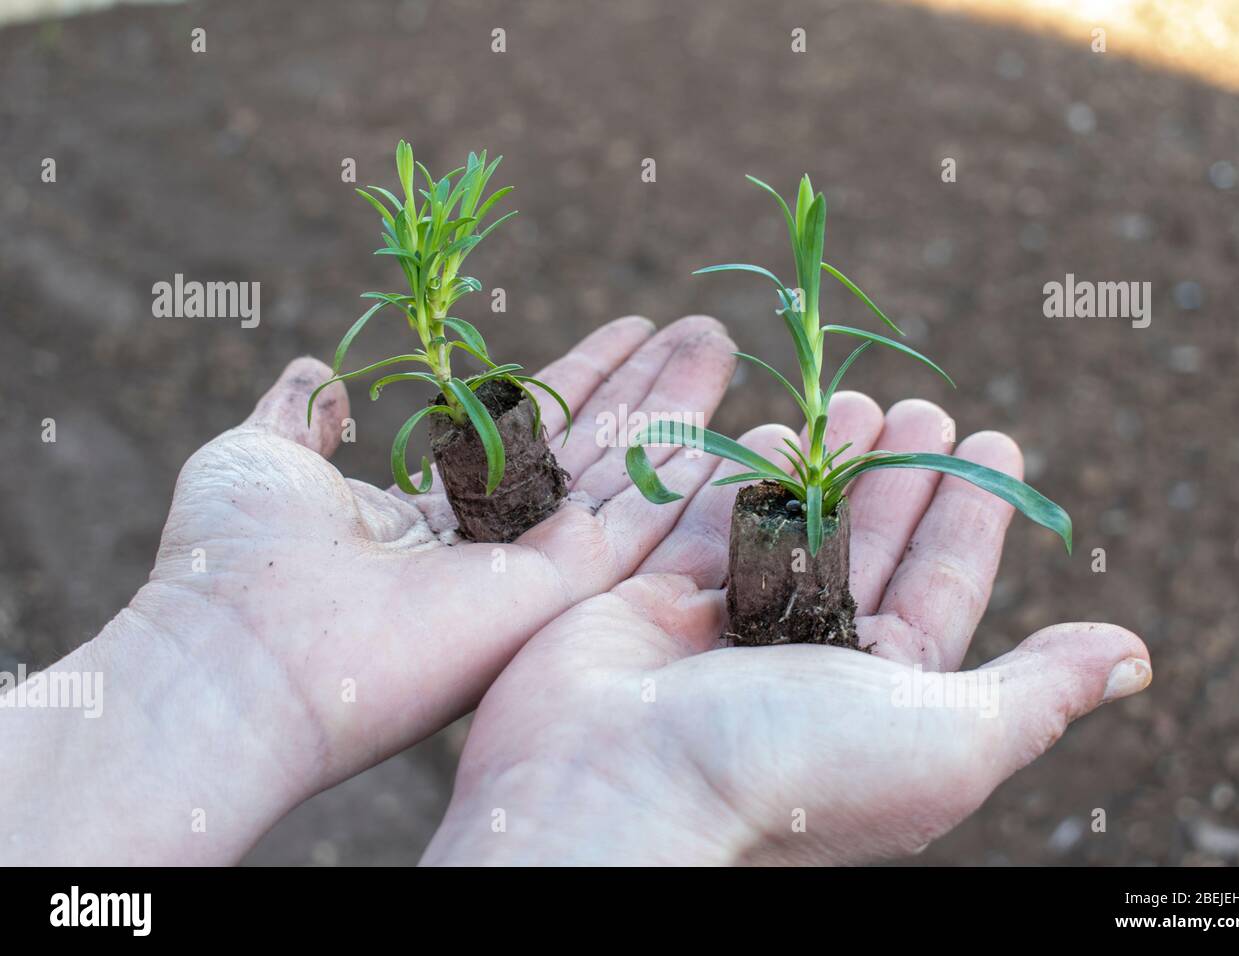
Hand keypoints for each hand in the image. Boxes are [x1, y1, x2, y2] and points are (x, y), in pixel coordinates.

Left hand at [0, 314, 736, 863]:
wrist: (234, 650)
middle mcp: (495, 551)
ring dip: (679, 413)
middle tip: (705, 329)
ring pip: (629, 482)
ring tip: (720, 342)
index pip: (533, 435)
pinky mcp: (556, 596)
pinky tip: (721, 427)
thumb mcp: (267, 454)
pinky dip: (684, 480)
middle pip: (597, 453)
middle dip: (651, 389)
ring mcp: (532, 577)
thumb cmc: (232, 559)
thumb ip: (303, 412)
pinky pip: (639, 529)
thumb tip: (322, 370)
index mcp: (437, 520)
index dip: (584, 377)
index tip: (629, 327)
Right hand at [421, 393, 1152, 864]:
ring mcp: (730, 630)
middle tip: (926, 405)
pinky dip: (749, 476)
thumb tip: (1134, 657)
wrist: (618, 787)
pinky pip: (715, 522)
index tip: (995, 442)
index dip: (973, 517)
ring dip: (832, 462)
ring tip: (859, 398)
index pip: (945, 588)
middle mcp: (812, 663)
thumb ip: (1037, 691)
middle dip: (904, 475)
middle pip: (872, 547)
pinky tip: (782, 429)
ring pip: (796, 526)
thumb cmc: (796, 769)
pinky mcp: (657, 601)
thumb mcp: (947, 739)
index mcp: (886, 697)